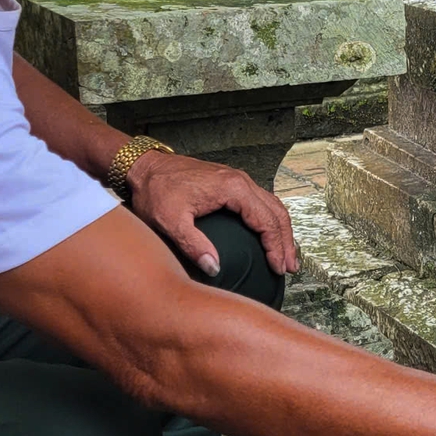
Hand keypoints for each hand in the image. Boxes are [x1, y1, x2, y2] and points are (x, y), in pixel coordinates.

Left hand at [126, 150, 299, 277]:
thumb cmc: (155, 189)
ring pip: (272, 206)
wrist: (145, 167)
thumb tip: (214, 268)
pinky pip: (261, 203)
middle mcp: (240, 181)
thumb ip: (193, 245)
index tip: (278, 268)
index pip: (267, 221)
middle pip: (276, 213)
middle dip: (286, 242)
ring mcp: (237, 180)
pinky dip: (270, 221)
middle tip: (290, 267)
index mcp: (232, 188)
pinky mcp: (231, 184)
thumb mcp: (169, 221)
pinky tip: (268, 236)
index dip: (276, 247)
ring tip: (286, 256)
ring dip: (281, 231)